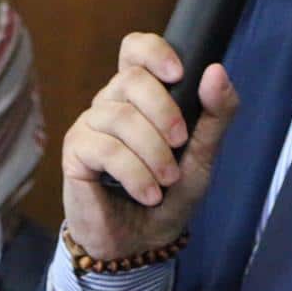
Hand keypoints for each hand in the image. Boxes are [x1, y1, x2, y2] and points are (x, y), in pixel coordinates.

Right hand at [60, 32, 239, 260]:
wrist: (143, 242)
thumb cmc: (171, 193)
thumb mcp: (204, 154)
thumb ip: (216, 113)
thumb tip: (216, 70)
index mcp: (141, 94)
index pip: (135, 48)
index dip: (154, 51)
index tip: (178, 74)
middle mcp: (112, 102)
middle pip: (132, 79)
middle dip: (164, 112)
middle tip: (180, 144)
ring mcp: (90, 125)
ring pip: (120, 116)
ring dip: (152, 152)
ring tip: (166, 180)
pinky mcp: (75, 154)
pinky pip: (103, 149)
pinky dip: (133, 173)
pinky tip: (148, 193)